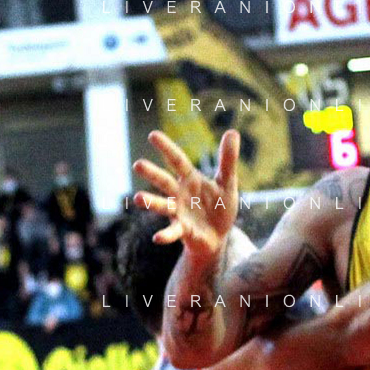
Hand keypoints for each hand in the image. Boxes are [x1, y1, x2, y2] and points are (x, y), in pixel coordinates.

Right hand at [132, 129, 239, 268]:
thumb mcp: (227, 184)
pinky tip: (157, 238)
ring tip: (137, 198)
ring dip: (150, 202)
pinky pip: (173, 232)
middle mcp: (179, 194)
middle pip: (164, 181)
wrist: (218, 236)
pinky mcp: (183, 231)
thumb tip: (233, 131)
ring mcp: (178, 213)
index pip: (177, 160)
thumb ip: (228, 161)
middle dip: (152, 174)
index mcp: (190, 179)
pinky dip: (166, 235)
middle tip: (137, 164)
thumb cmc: (219, 207)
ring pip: (162, 206)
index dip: (167, 148)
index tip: (153, 135)